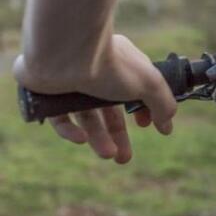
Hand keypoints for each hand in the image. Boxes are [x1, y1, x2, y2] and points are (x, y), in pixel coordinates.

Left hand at [13, 34, 176, 163]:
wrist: (66, 55)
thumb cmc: (111, 65)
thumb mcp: (150, 85)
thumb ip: (164, 105)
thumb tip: (167, 126)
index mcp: (121, 64)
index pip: (133, 91)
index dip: (141, 111)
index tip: (147, 126)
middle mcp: (96, 72)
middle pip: (108, 111)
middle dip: (118, 136)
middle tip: (123, 159)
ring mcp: (71, 83)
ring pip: (86, 117)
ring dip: (98, 138)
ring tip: (108, 155)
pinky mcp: (48, 94)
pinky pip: (59, 118)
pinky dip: (70, 131)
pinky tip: (81, 139)